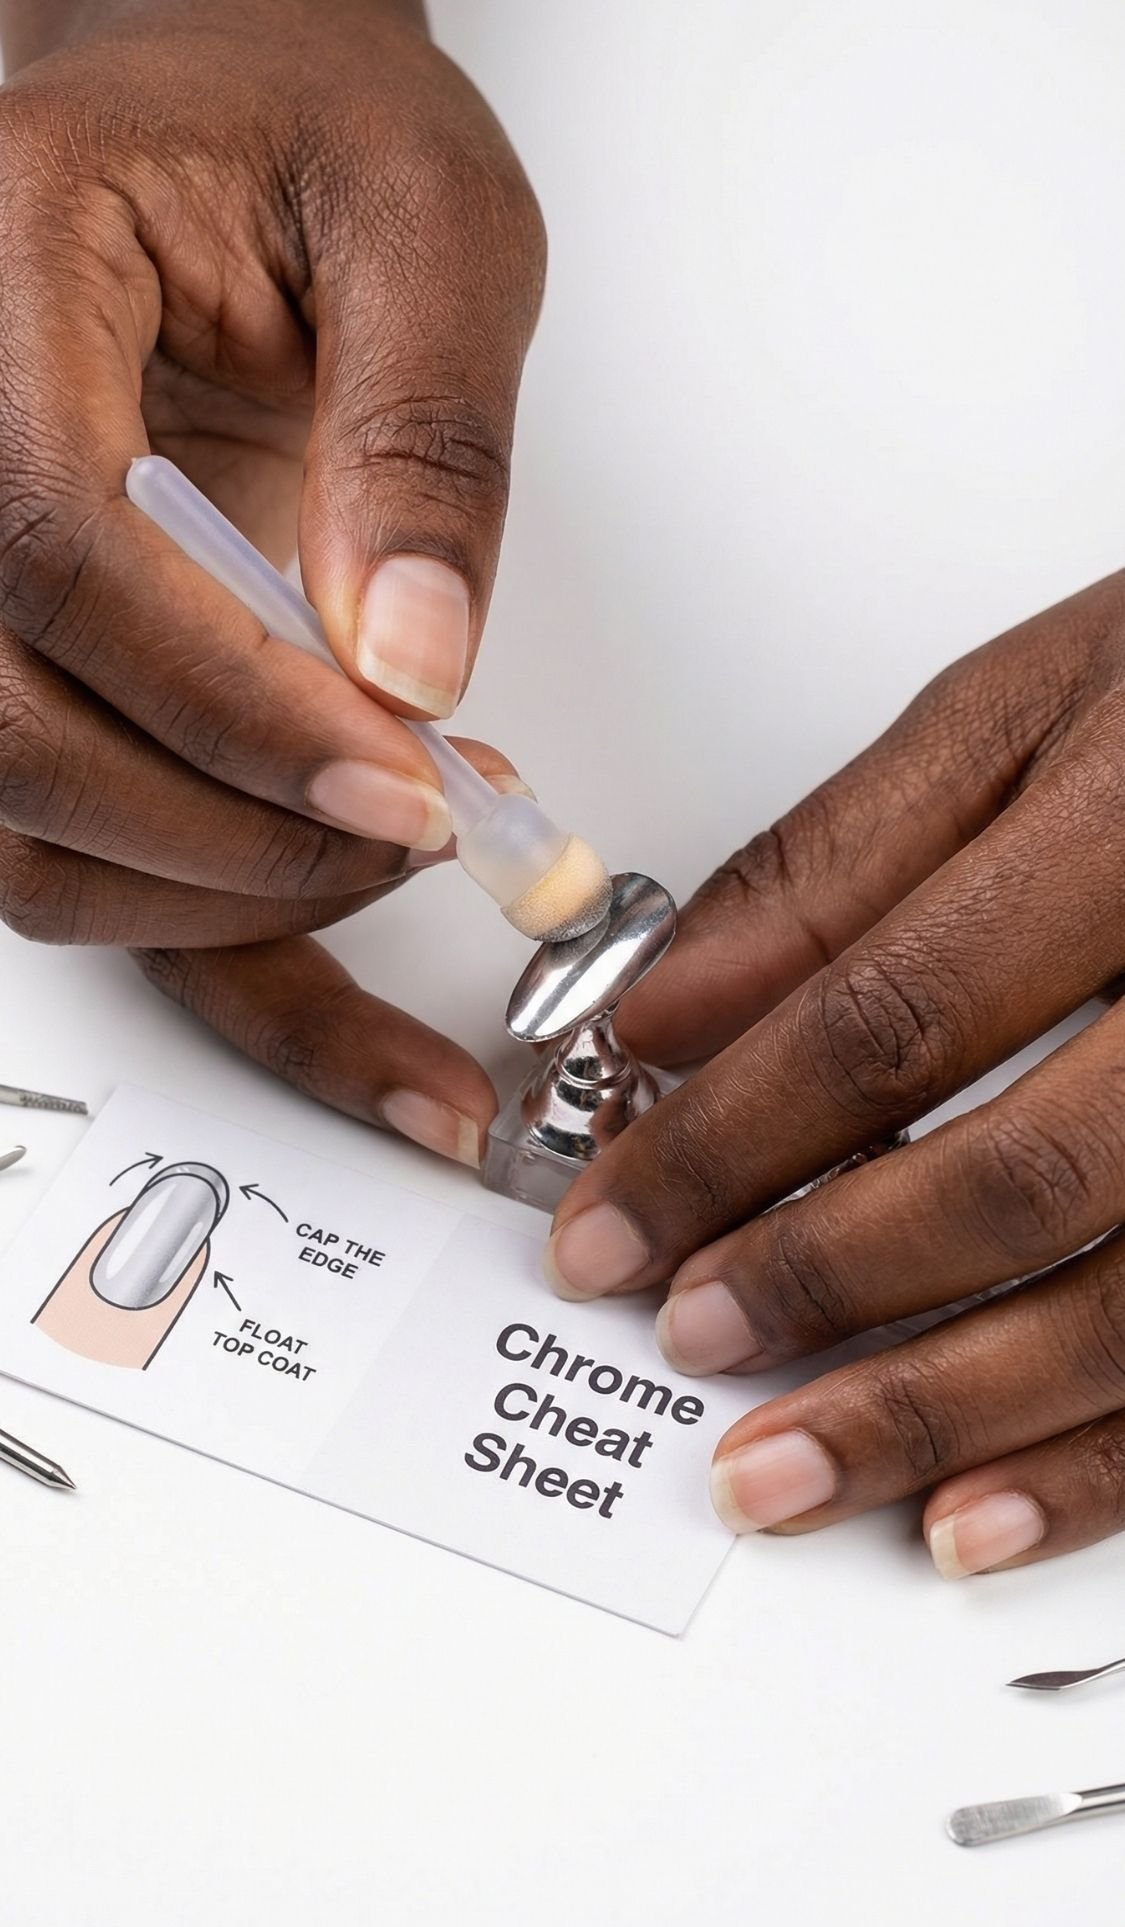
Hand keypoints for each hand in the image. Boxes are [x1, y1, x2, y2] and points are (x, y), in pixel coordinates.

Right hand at [0, 0, 544, 1158]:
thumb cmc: (297, 121)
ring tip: (394, 870)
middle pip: (2, 729)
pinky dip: (217, 951)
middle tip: (419, 836)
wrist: (217, 109)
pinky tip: (352, 1005)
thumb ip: (422, 439)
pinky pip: (79, 858)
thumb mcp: (426, 221)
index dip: (227, 703)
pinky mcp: (33, 674)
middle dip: (225, 832)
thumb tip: (410, 666)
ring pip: (20, 834)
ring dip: (218, 906)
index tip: (397, 785)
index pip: (53, 551)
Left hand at [545, 569, 1124, 1574]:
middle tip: (691, 1339)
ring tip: (791, 1474)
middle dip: (829, 1282)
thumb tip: (666, 1014)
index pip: (896, 1017)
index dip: (732, 1139)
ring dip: (943, 1414)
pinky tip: (975, 1519)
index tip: (613, 1221)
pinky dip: (1093, 1467)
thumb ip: (841, 863)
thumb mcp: (1032, 705)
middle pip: (1022, 1180)